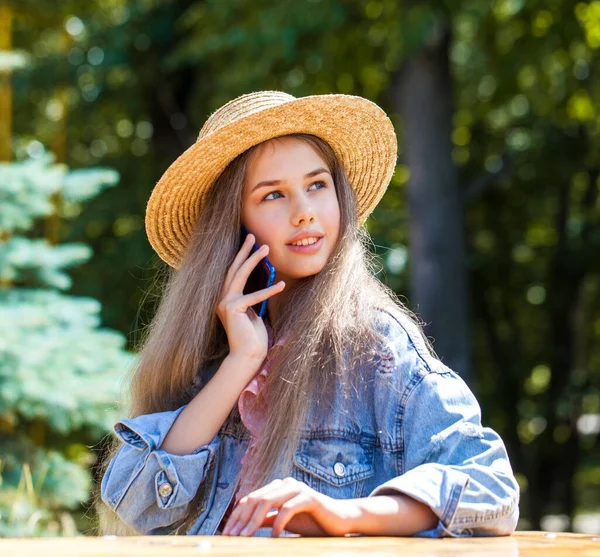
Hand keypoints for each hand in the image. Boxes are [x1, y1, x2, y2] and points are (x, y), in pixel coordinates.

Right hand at [216, 233, 284, 364]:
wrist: (247, 357)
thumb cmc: (253, 338)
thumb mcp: (255, 313)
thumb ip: (254, 299)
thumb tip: (265, 283)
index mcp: (226, 300)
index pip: (234, 274)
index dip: (241, 257)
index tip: (249, 243)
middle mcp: (222, 299)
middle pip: (234, 269)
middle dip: (244, 251)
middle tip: (252, 236)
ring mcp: (225, 303)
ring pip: (241, 275)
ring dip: (254, 259)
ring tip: (265, 248)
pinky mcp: (233, 309)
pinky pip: (254, 296)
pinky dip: (269, 290)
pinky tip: (281, 284)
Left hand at [222, 477, 356, 537]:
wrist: (339, 520)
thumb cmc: (311, 521)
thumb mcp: (283, 521)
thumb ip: (266, 520)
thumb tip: (243, 527)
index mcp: (278, 487)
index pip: (250, 498)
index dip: (237, 516)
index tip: (226, 534)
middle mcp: (286, 484)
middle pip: (256, 499)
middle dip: (241, 519)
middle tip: (232, 537)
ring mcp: (298, 488)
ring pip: (268, 502)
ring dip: (254, 521)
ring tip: (245, 537)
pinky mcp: (309, 497)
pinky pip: (288, 509)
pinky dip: (278, 524)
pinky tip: (274, 537)